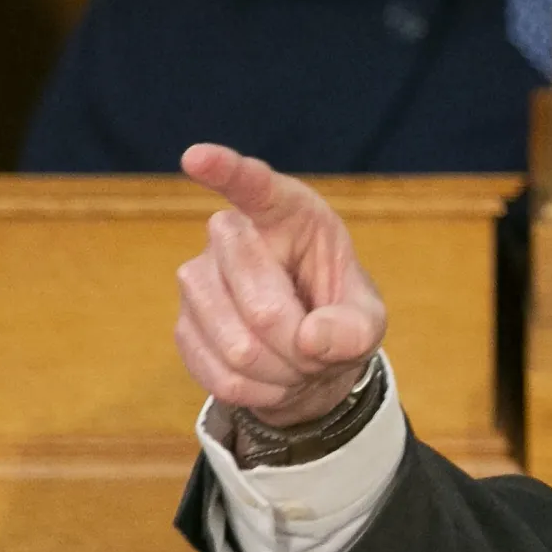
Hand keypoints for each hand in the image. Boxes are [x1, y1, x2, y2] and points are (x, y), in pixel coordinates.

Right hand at [175, 143, 387, 427]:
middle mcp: (231, 237)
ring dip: (282, 374)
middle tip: (317, 348)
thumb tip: (311, 340)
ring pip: (239, 348)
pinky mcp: (183, 327)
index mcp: (287, 214)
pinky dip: (260, 393)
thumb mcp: (368, 322)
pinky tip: (272, 378)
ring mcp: (197, 281)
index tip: (196, 158)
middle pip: (263, 307)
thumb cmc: (337, 318)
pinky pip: (222, 377)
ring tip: (297, 363)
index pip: (254, 186)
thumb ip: (356, 328)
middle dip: (301, 347)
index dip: (226, 172)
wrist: (305, 359)